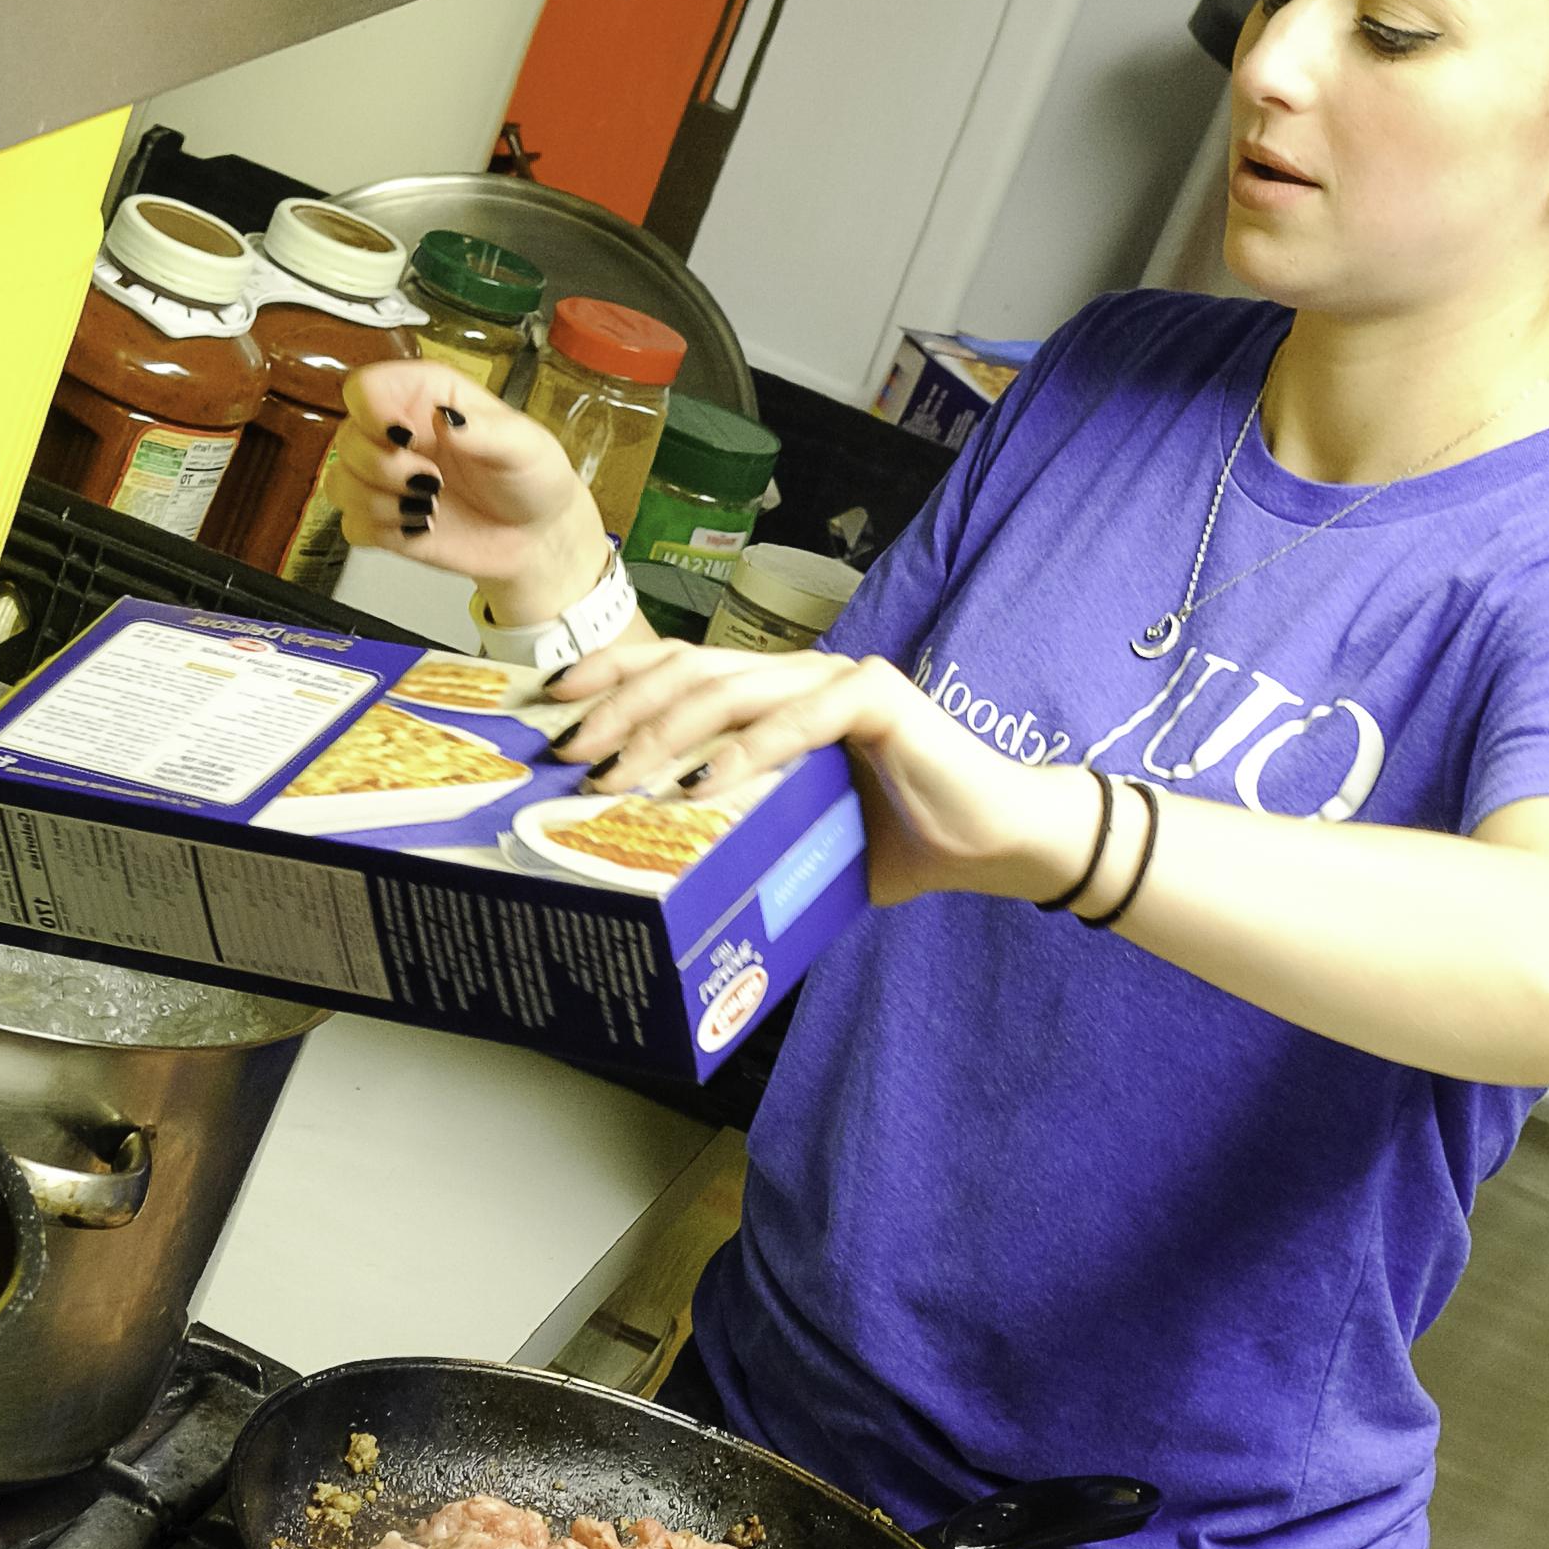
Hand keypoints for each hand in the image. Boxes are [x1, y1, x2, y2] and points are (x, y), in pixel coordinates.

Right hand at [332, 358, 616, 617]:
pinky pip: (351, 524)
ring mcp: (387, 478)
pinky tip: (418, 527)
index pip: (365, 388)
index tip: (406, 437)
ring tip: (428, 506)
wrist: (537, 536)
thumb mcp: (524, 445)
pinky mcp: (383, 520)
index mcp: (425, 396)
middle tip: (432, 481)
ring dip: (381, 502)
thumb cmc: (532, 478)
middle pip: (347, 439)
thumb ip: (485, 430)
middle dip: (385, 468)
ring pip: (340, 484)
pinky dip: (382, 531)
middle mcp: (398, 431)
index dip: (373, 414)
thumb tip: (446, 420)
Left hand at [525, 639, 1107, 906]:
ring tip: (617, 776)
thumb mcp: (793, 837)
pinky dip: (750, 751)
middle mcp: (797, 676)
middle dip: (619, 708)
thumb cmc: (896, 842)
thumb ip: (736, 834)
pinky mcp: (878, 697)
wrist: (994, 845)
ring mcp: (838, 680)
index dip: (613, 676)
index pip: (678, 669)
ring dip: (665, 732)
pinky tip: (704, 783)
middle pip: (688, 671)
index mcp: (773, 696)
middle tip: (570, 752)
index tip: (555, 704)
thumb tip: (652, 879)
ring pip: (731, 689)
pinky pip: (801, 719)